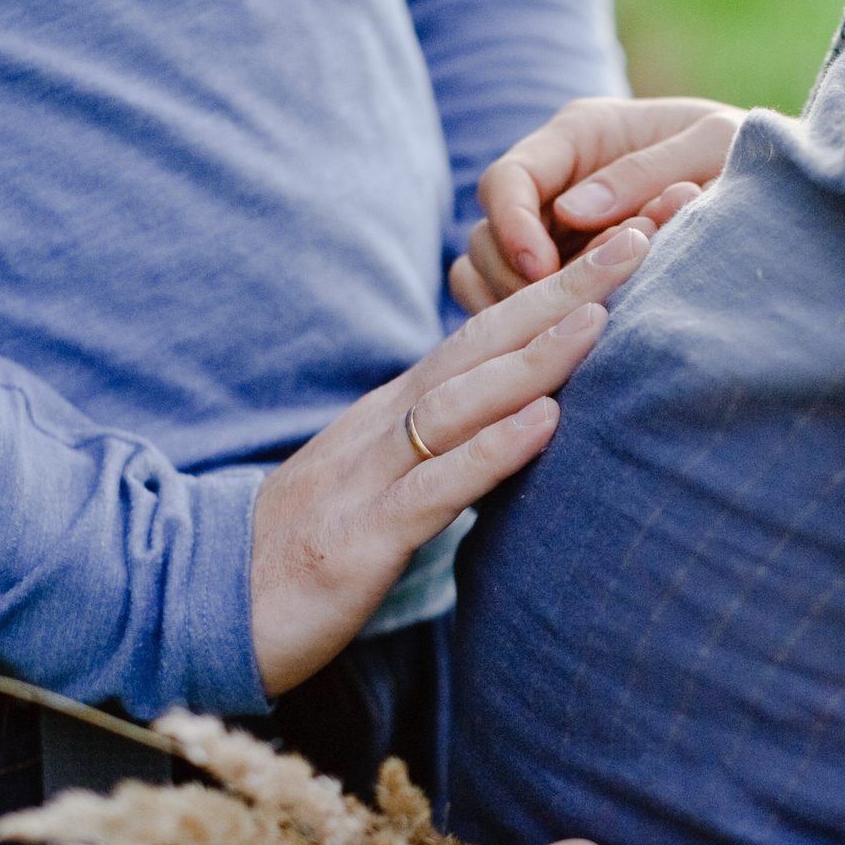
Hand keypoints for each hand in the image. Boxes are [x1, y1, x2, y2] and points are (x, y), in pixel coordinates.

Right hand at [248, 226, 649, 697]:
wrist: (204, 606)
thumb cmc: (305, 550)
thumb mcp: (383, 484)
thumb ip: (442, 448)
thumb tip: (517, 423)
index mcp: (396, 413)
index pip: (486, 334)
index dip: (555, 288)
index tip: (623, 246)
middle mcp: (386, 427)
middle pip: (484, 343)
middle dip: (563, 288)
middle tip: (639, 238)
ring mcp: (372, 476)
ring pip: (463, 401)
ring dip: (536, 355)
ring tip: (602, 314)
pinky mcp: (363, 536)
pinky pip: (436, 486)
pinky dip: (493, 451)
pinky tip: (545, 423)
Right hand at [450, 96, 742, 311]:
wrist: (770, 192)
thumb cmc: (742, 152)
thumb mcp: (709, 144)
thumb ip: (646, 172)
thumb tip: (573, 211)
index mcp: (576, 137)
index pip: (506, 180)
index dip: (512, 228)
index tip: (544, 270)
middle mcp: (552, 184)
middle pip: (486, 236)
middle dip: (517, 279)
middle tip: (572, 312)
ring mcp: (549, 232)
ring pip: (487, 276)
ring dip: (521, 309)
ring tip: (578, 329)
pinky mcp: (558, 276)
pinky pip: (509, 306)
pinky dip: (528, 327)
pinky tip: (570, 343)